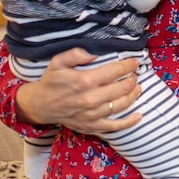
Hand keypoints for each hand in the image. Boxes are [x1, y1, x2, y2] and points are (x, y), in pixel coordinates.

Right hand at [16, 48, 141, 133]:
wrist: (40, 105)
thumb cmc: (51, 82)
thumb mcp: (58, 62)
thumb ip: (75, 53)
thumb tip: (94, 53)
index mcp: (85, 81)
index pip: (116, 71)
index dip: (129, 65)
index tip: (134, 62)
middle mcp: (91, 99)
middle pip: (122, 87)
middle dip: (132, 78)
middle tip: (134, 73)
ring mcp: (92, 114)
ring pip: (122, 104)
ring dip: (133, 94)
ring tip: (137, 87)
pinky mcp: (91, 126)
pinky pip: (115, 126)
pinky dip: (129, 122)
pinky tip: (138, 115)